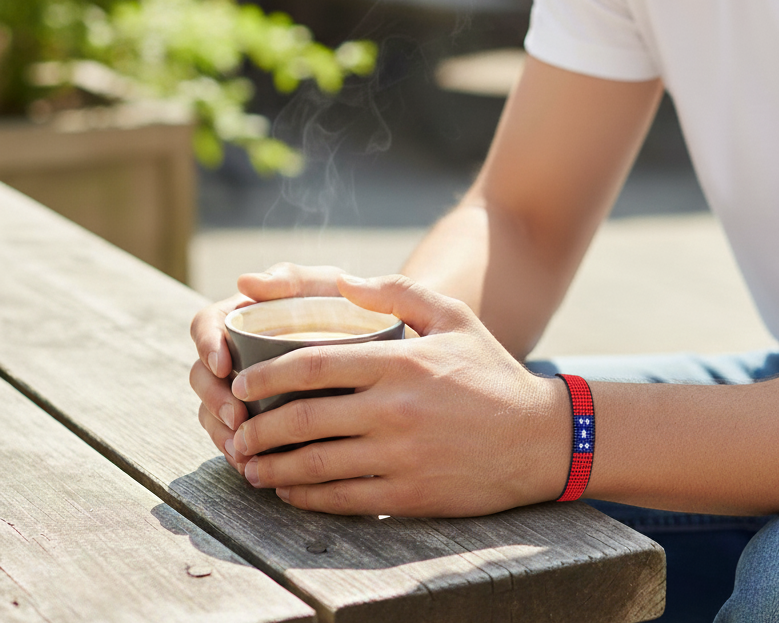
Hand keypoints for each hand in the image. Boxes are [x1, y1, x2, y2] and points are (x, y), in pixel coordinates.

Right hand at [189, 262, 343, 474]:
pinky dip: (239, 451)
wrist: (384, 341)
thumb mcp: (326, 286)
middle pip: (202, 374)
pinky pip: (235, 436)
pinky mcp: (260, 416)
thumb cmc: (350, 305)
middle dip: (212, 399)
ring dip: (220, 432)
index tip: (223, 365)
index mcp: (246, 314)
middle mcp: (238, 350)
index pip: (207, 324)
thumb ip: (293, 279)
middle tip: (237, 419)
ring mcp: (247, 386)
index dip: (206, 344)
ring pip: (212, 409)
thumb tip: (245, 282)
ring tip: (241, 452)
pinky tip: (253, 465)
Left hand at [229, 274, 571, 516]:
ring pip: (315, 464)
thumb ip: (398, 292)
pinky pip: (342, 499)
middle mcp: (394, 409)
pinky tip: (289, 491)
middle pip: (303, 419)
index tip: (242, 381)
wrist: (538, 438)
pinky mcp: (409, 495)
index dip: (265, 374)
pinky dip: (306, 497)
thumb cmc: (491, 371)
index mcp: (400, 362)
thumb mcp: (453, 317)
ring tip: (249, 464)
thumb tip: (343, 282)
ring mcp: (400, 456)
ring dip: (272, 467)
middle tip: (236, 429)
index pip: (312, 365)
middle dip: (258, 426)